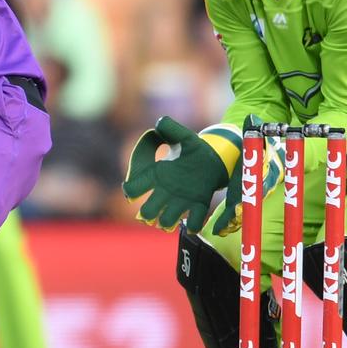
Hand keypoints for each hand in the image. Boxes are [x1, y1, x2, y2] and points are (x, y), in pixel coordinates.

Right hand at [122, 117, 229, 231]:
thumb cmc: (193, 147)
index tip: (132, 190)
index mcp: (157, 174)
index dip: (130, 190)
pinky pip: (192, 222)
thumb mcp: (184, 136)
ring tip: (175, 213)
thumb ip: (171, 129)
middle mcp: (165, 191)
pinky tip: (192, 218)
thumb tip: (160, 123)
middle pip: (147, 211)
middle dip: (149, 212)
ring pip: (166, 220)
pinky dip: (192, 224)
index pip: (134, 187)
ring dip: (168, 220)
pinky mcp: (198, 205)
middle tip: (156, 208)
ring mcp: (181, 200)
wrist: (215, 157)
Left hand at [212, 116, 283, 235]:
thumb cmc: (260, 139)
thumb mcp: (258, 132)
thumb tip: (251, 118)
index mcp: (263, 168)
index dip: (243, 197)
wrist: (269, 147)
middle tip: (223, 226)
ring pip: (246, 208)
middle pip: (249, 201)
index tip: (233, 208)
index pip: (253, 185)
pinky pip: (242, 208)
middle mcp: (262, 182)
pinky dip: (231, 219)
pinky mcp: (250, 194)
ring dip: (233, 220)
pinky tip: (220, 228)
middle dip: (237, 215)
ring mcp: (258, 191)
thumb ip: (255, 126)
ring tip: (220, 229)